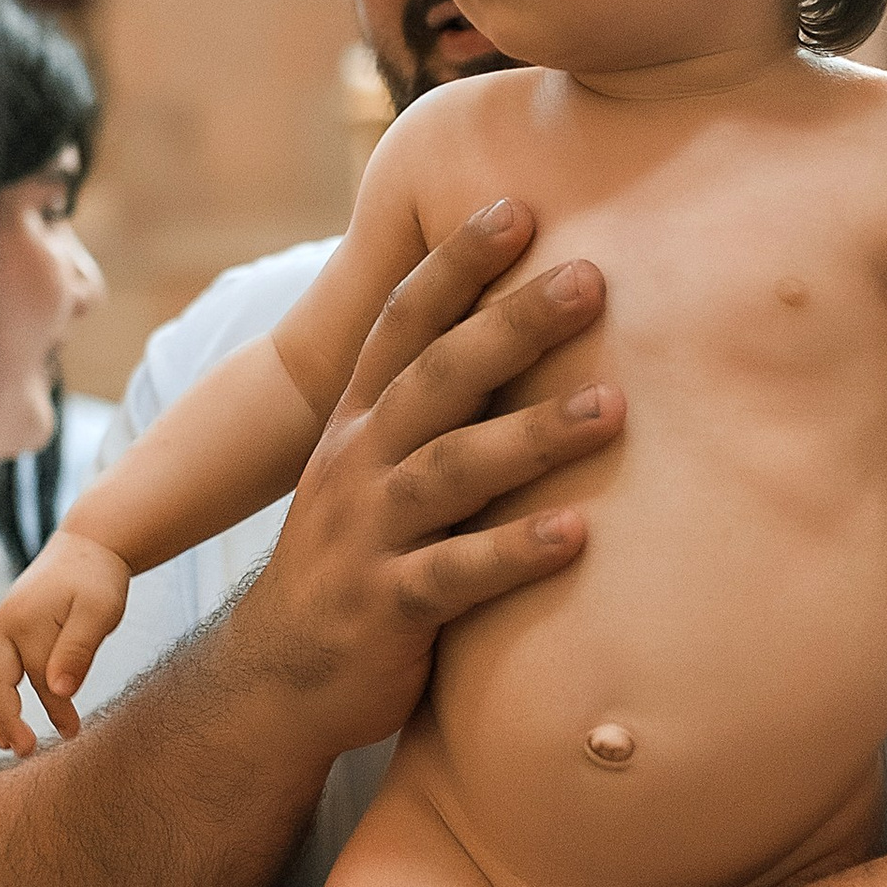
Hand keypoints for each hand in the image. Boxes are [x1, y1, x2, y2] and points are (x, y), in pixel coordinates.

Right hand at [0, 532, 131, 754]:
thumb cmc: (98, 579)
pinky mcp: (4, 628)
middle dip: (4, 720)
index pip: (38, 679)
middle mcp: (4, 625)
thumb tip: (59, 691)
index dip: (56, 710)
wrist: (88, 546)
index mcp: (25, 622)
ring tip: (7, 743)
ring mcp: (0, 626)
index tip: (73, 734)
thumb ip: (78, 650)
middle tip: (23, 752)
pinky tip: (4, 716)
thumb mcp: (99, 611)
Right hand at [226, 200, 623, 772]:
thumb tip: (516, 333)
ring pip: (452, 470)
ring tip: (613, 409)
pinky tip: (579, 535)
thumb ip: (433, 413)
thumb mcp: (374, 473)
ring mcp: (368, 536)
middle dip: (512, 323)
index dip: (454, 264)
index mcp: (358, 423)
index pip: (403, 324)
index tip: (516, 207)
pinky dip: (515, 553)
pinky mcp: (386, 609)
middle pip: (437, 378)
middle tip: (590, 276)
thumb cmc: (355, 561)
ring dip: (533, 436)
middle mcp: (358, 465)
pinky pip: (455, 574)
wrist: (273, 680)